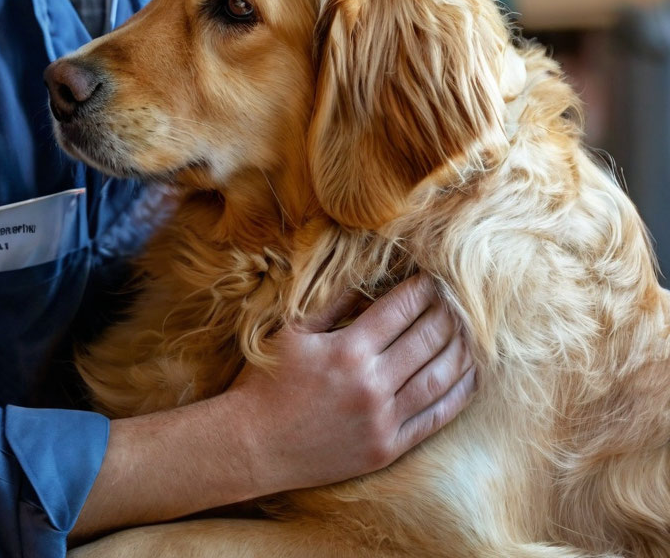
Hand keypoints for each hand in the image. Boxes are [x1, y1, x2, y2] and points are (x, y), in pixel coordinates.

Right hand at [70, 274, 473, 541]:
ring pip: (438, 378)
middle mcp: (371, 385)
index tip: (432, 277)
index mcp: (348, 350)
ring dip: (460, 350)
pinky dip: (458, 395)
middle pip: (426, 340)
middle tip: (457, 297)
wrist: (254, 445)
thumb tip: (368, 277)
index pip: (399, 309)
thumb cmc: (267, 382)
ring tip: (470, 331)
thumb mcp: (294, 331)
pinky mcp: (387, 448)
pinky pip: (434, 419)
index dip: (421, 290)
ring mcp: (382, 420)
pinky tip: (470, 376)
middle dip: (446, 313)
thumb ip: (334, 303)